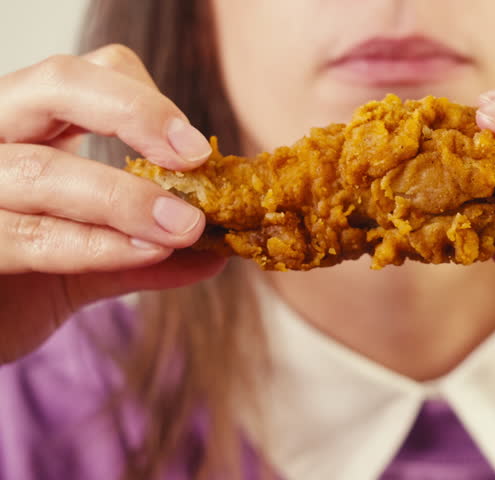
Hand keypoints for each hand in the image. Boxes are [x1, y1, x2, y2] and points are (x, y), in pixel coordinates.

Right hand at [0, 44, 224, 363]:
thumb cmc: (17, 286)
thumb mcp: (89, 259)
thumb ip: (145, 246)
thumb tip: (220, 248)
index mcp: (25, 127)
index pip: (85, 74)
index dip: (143, 98)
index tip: (198, 149)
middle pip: (58, 85)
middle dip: (136, 114)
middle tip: (195, 156)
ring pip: (41, 168)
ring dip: (126, 198)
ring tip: (185, 226)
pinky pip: (27, 235)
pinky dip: (94, 245)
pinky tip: (144, 253)